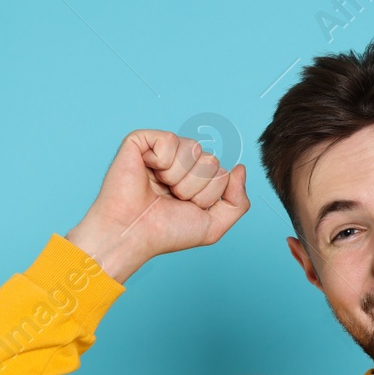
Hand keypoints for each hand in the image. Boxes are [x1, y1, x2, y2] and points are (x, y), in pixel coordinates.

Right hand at [66, 129, 250, 282]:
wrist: (133, 234)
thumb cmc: (166, 232)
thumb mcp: (213, 225)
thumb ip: (237, 201)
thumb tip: (240, 168)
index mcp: (197, 178)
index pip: (222, 174)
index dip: (207, 196)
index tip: (184, 207)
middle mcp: (181, 162)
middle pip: (211, 161)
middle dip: (194, 187)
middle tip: (170, 198)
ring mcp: (162, 150)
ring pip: (193, 150)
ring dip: (178, 177)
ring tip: (159, 187)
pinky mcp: (142, 141)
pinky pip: (170, 140)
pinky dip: (161, 162)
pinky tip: (148, 171)